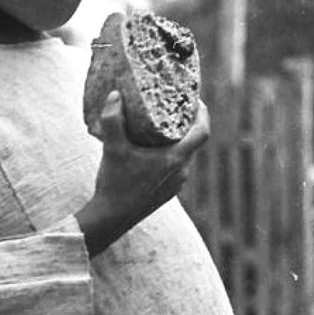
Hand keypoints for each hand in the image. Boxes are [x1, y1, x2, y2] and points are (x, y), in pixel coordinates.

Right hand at [75, 91, 208, 255]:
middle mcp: (181, 172)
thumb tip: (115, 95)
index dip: (203, 113)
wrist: (110, 219)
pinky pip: (176, 166)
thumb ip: (113, 120)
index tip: (194, 99)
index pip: (203, 131)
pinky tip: (153, 149)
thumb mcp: (112, 149)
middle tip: (174, 105)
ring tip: (163, 124)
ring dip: (178, 139)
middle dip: (187, 122)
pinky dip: (171, 153)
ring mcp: (176, 184)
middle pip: (195, 141)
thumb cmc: (115, 184)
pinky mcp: (167, 191)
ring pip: (185, 155)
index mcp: (175, 159)